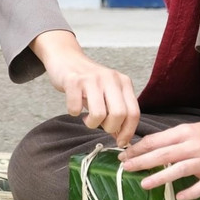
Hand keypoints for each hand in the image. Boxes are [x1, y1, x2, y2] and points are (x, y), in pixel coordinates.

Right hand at [34, 32, 140, 146]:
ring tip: (87, 118)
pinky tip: (74, 106)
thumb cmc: (88, 80)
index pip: (134, 112)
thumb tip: (121, 138)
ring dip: (91, 123)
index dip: (128, 132)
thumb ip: (116, 112)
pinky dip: (73, 113)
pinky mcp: (73, 81)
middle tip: (100, 125)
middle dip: (109, 128)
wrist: (66, 57)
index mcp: (123, 82)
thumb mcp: (108, 92)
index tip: (120, 142)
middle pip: (119, 114)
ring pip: (99, 114)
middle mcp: (110, 78)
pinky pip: (75, 108)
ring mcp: (92, 79)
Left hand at [118, 118, 199, 199]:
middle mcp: (193, 147)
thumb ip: (168, 139)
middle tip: (126, 167)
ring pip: (180, 169)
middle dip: (143, 161)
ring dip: (161, 177)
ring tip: (144, 184)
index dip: (138, 148)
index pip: (156, 141)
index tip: (125, 155)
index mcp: (184, 133)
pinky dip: (191, 193)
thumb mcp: (186, 130)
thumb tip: (142, 148)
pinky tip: (179, 197)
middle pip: (165, 154)